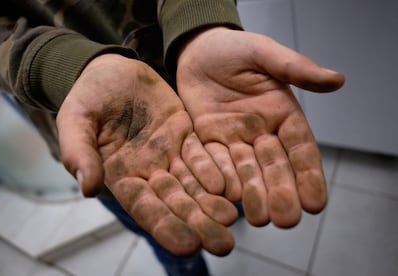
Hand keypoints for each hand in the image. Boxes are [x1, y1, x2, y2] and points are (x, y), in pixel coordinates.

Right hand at [56, 54, 236, 255]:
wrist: (111, 70)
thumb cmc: (88, 96)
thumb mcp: (75, 120)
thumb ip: (78, 152)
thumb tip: (88, 187)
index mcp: (121, 175)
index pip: (145, 208)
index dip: (166, 227)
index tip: (188, 246)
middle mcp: (148, 171)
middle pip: (176, 203)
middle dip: (198, 223)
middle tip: (223, 244)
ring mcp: (168, 154)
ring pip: (193, 184)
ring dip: (212, 202)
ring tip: (232, 218)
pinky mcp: (184, 135)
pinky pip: (201, 155)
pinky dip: (213, 170)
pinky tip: (229, 185)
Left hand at [177, 28, 344, 227]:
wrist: (197, 50)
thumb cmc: (234, 48)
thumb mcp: (264, 53)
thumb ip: (295, 68)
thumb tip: (337, 80)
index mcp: (283, 114)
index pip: (300, 148)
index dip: (308, 175)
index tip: (316, 203)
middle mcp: (261, 132)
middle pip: (274, 167)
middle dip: (281, 193)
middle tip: (286, 220)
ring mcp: (234, 140)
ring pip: (246, 171)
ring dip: (254, 195)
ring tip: (259, 219)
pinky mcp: (208, 141)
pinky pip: (214, 162)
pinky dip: (220, 178)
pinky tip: (227, 196)